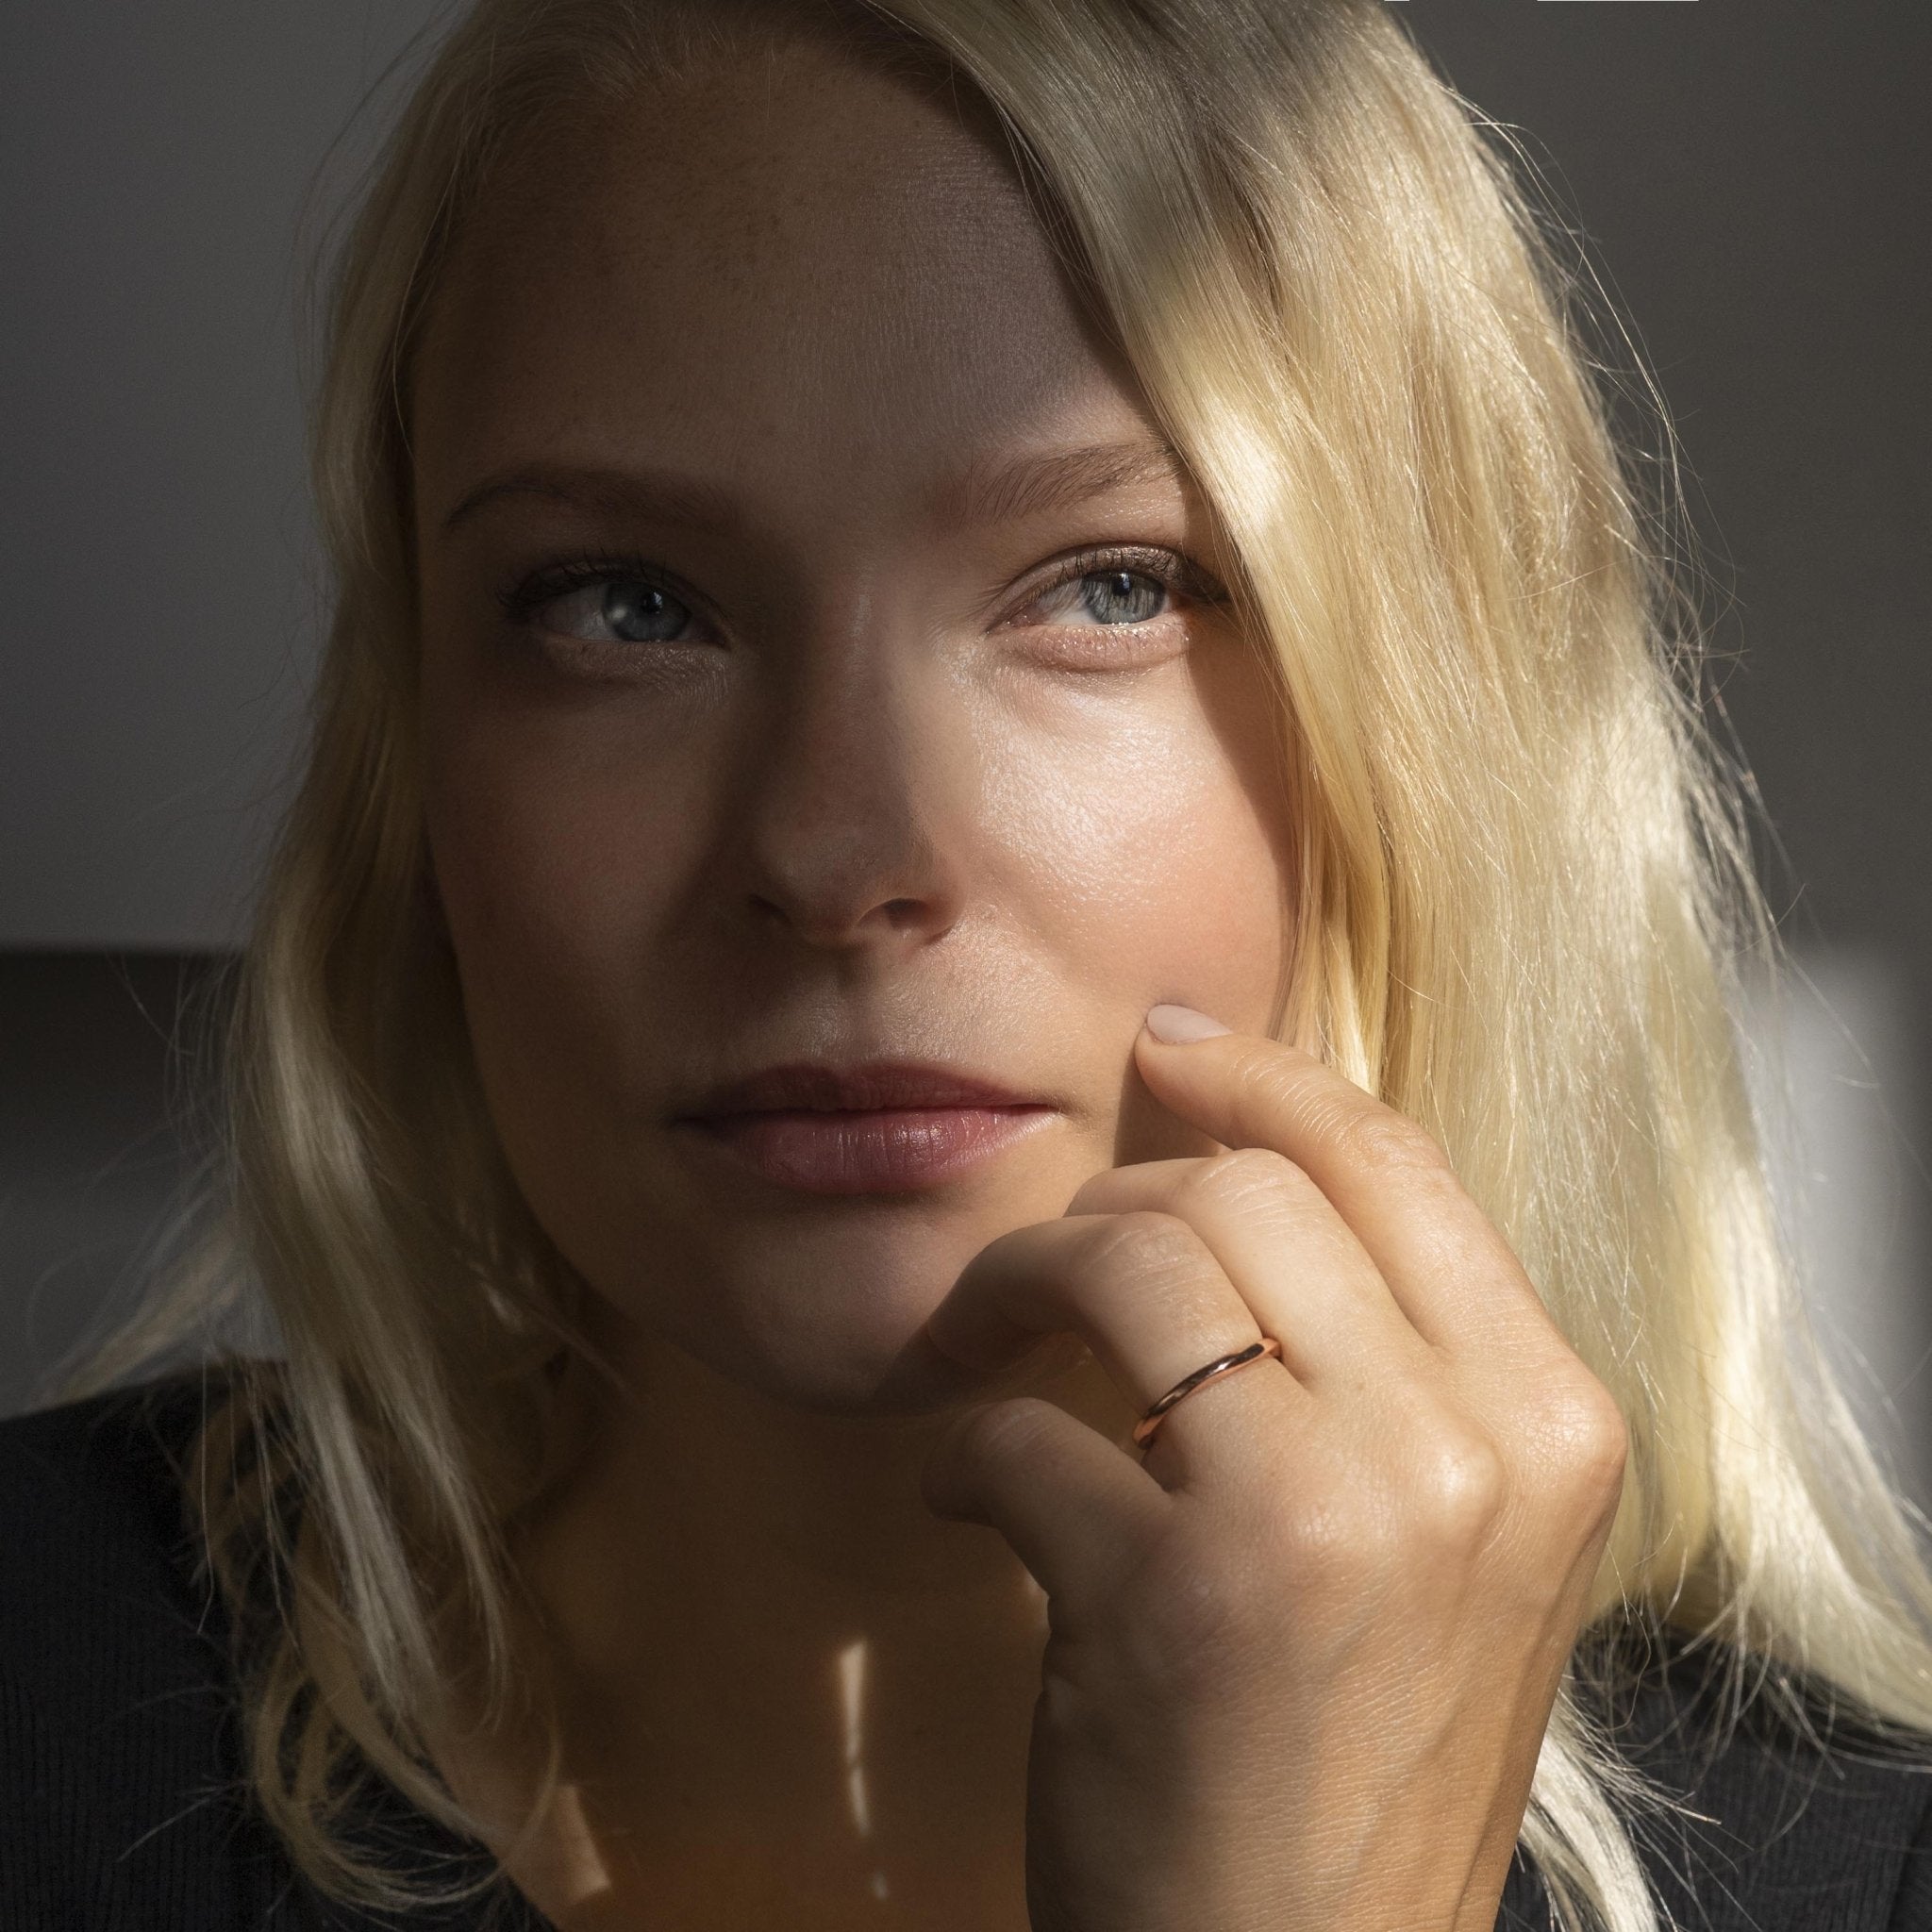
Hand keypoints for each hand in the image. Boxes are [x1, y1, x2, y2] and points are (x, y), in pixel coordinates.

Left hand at [919, 1011, 1627, 1931]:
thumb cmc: (1361, 1747)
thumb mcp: (1453, 1537)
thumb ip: (1389, 1360)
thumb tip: (1236, 1172)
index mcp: (1550, 1417)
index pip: (1392, 1160)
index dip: (1262, 1078)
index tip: (1167, 1045)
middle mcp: (1461, 1449)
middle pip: (1244, 1190)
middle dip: (1113, 1199)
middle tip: (1049, 1258)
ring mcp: (1323, 1518)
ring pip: (1131, 1260)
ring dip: (1017, 1280)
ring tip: (980, 1336)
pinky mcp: (1169, 1597)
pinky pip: (1019, 1426)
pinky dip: (966, 1444)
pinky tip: (971, 1491)